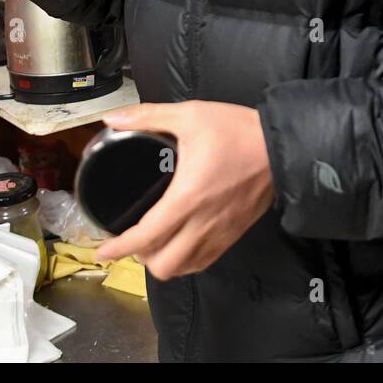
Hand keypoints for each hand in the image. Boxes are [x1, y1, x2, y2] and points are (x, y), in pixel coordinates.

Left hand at [93, 101, 275, 278]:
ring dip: (164, 260)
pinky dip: (186, 260)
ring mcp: (221, 232)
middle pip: (163, 265)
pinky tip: (182, 243)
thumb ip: (148, 116)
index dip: (118, 248)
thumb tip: (111, 119)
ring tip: (156, 242)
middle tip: (134, 237)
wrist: (282, 145)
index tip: (101, 250)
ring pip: (184, 268)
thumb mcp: (190, 114)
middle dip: (141, 257)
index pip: (145, 236)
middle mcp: (203, 223)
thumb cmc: (237, 130)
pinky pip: (204, 262)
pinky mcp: (234, 234)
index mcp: (187, 197)